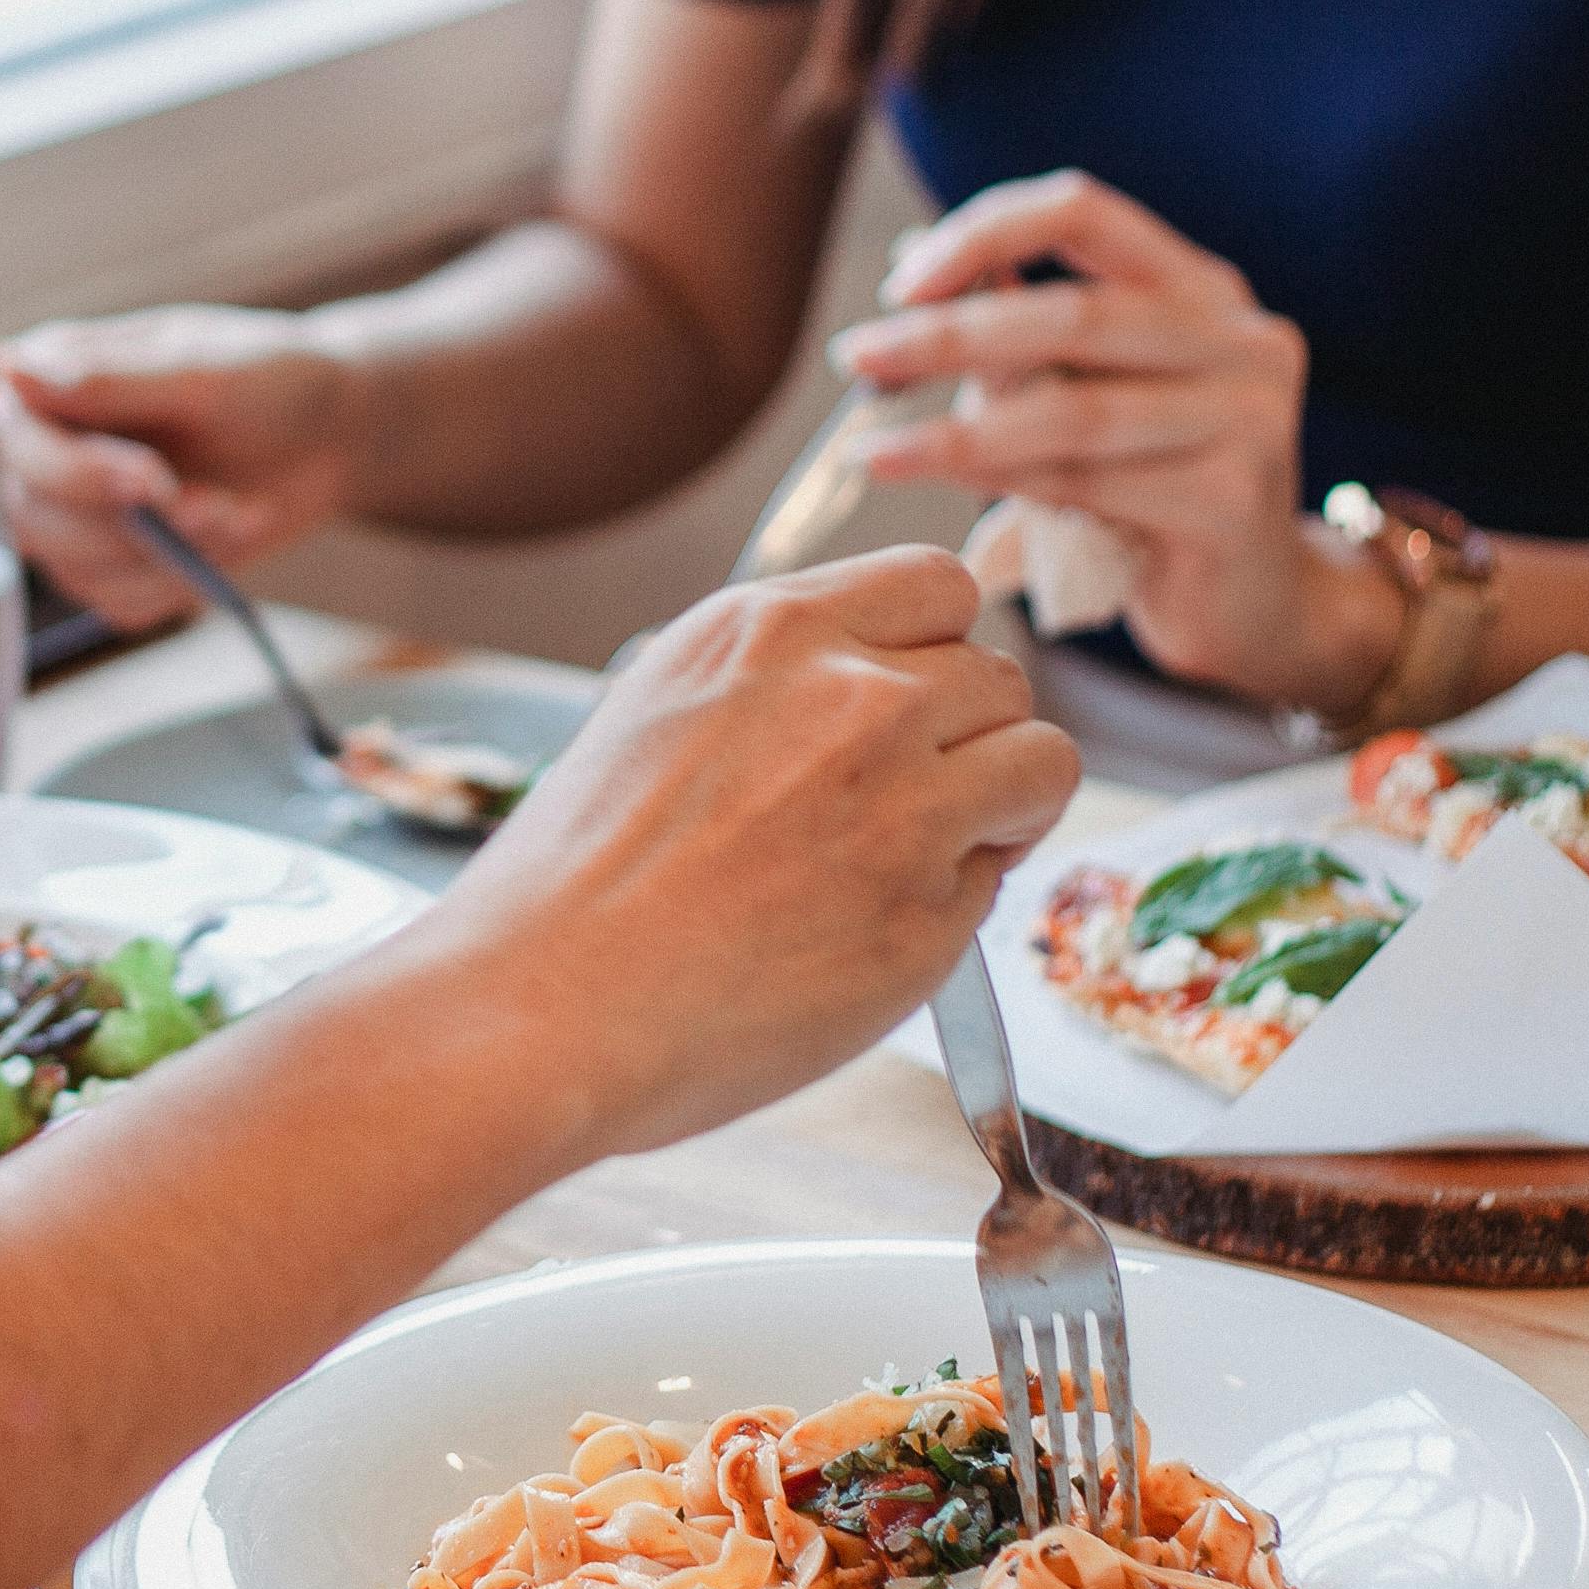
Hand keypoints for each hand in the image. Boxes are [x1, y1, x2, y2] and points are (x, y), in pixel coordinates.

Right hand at [0, 306, 369, 626]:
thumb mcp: (201, 368)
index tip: (157, 481)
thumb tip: (7, 367)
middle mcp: (45, 448)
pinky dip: (181, 582)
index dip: (79, 474)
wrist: (331, 434)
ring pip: (72, 571)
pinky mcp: (111, 566)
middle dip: (132, 527)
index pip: (17, 443)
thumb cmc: (270, 380)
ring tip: (238, 512)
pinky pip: (118, 603)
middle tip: (218, 506)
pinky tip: (226, 539)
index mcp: (50, 381)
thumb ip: (108, 377)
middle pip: (32, 518)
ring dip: (166, 557)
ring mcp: (74, 514)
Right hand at [406, 545, 1076, 1162]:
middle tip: (911, 798)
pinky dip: (956, 904)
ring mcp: (905, 803)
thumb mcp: (662, 710)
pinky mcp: (932, 913)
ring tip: (922, 856)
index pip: (938, 583)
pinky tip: (864, 930)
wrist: (544, 1004)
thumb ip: (780, 682)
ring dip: (1004, 808)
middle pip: (1002, 676)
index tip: (915, 697)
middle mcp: (854, 698)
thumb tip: (877, 688)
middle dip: (972, 735)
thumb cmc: (577, 882)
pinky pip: (997, 881)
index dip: (938, 647)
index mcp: (772, 631)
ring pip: (1045, 763)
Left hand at [825, 170, 1404, 717]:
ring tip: (873, 448)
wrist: (1251, 602)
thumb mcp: (1091, 388)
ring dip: (957, 429)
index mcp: (1201, 287)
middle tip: (855, 359)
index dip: (983, 234)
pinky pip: (1090, 485)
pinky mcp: (1234, 502)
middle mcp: (1242, 337)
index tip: (900, 284)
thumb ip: (1022, 326)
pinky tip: (946, 483)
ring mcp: (1250, 419)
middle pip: (1072, 314)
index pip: (1083, 212)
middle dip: (947, 335)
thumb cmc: (1151, 484)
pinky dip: (1004, 482)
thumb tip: (911, 264)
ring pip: (1075, 411)